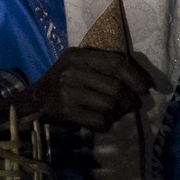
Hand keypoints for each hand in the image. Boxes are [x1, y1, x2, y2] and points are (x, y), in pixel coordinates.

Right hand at [18, 47, 154, 130]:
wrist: (33, 102)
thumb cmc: (64, 84)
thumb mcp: (80, 67)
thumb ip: (106, 69)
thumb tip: (145, 84)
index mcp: (78, 55)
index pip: (116, 62)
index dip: (136, 77)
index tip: (146, 89)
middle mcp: (72, 70)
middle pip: (116, 87)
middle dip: (129, 100)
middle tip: (132, 106)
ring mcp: (67, 91)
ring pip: (109, 104)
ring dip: (117, 113)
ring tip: (114, 113)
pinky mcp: (65, 111)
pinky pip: (99, 120)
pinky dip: (105, 124)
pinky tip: (101, 122)